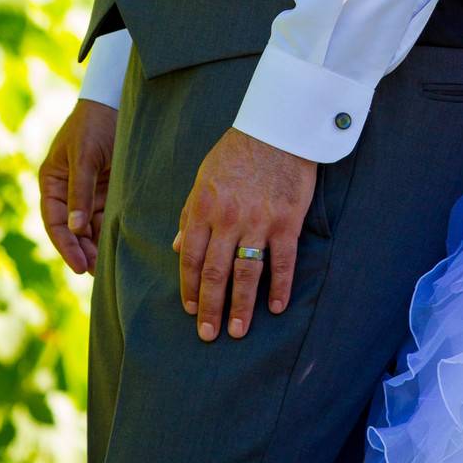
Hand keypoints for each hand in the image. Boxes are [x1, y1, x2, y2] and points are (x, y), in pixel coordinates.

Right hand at [38, 98, 116, 274]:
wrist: (115, 102)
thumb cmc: (93, 125)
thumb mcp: (84, 156)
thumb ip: (80, 191)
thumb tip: (75, 229)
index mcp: (52, 182)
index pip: (55, 222)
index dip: (66, 246)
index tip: (79, 266)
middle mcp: (67, 191)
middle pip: (72, 229)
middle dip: (82, 250)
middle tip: (95, 272)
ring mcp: (87, 191)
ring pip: (89, 227)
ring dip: (95, 245)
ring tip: (107, 266)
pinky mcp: (106, 189)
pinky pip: (104, 216)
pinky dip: (108, 232)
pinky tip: (116, 246)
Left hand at [173, 128, 315, 341]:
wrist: (278, 128)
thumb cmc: (238, 151)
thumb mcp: (204, 177)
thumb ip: (189, 213)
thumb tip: (175, 247)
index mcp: (204, 206)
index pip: (190, 257)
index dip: (189, 288)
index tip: (190, 311)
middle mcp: (228, 218)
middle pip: (215, 272)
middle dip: (210, 308)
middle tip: (209, 335)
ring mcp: (259, 221)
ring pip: (246, 273)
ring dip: (241, 306)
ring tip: (238, 331)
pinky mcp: (286, 221)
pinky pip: (282, 262)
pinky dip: (280, 287)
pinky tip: (276, 307)